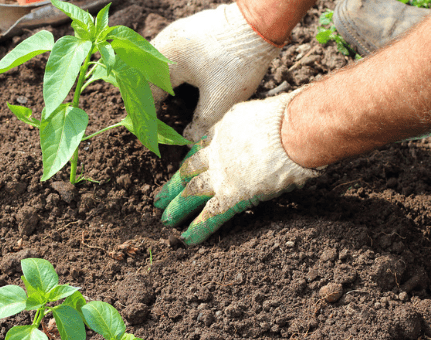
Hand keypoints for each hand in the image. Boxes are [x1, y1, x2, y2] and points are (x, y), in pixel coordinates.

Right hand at [151, 3, 280, 141]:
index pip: (148, 92)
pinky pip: (168, 51)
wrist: (260, 24)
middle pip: (145, 74)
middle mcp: (166, 42)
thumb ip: (200, 123)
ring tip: (158, 100)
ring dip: (155, 81)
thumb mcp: (220, 100)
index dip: (147, 113)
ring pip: (155, 61)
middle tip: (150, 117)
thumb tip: (189, 139)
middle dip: (148, 97)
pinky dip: (166, 68)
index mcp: (166, 60)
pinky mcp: (189, 29)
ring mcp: (177, 33)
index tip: (149, 130)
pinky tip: (174, 79)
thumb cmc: (239, 62)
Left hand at [154, 91, 320, 244]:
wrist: (295, 128)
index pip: (203, 147)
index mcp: (226, 129)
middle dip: (174, 185)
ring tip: (165, 221)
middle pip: (190, 170)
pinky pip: (212, 213)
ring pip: (192, 192)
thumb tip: (275, 135)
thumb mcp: (266, 115)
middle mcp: (218, 151)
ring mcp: (223, 173)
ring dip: (178, 207)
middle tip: (160, 197)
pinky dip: (199, 228)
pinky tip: (186, 239)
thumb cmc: (292, 118)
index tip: (183, 169)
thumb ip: (261, 128)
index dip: (191, 161)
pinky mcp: (233, 193)